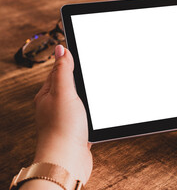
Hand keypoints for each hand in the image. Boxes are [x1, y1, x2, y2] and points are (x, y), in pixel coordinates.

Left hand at [27, 45, 91, 186]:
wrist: (68, 159)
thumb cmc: (62, 128)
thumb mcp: (63, 93)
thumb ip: (63, 71)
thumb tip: (61, 48)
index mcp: (48, 94)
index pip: (58, 70)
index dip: (69, 60)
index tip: (81, 51)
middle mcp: (55, 105)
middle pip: (70, 84)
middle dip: (81, 78)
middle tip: (93, 68)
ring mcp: (67, 117)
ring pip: (79, 100)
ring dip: (88, 95)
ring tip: (97, 89)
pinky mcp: (77, 128)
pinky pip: (86, 114)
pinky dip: (92, 110)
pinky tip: (98, 110)